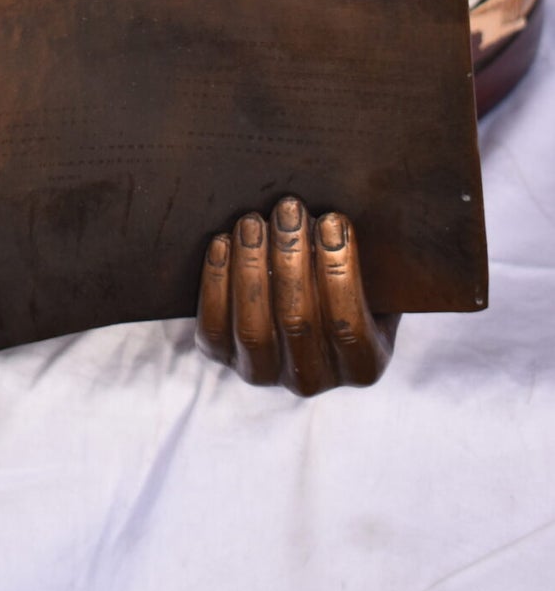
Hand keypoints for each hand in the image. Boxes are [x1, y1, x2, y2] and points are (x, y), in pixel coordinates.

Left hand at [196, 196, 397, 395]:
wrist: (302, 295)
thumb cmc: (342, 275)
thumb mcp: (375, 276)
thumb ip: (374, 258)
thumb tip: (353, 217)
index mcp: (363, 366)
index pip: (348, 327)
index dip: (340, 270)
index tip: (332, 220)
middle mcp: (313, 381)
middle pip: (297, 323)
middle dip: (291, 258)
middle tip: (289, 209)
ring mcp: (264, 373)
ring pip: (253, 329)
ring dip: (251, 267)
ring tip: (253, 221)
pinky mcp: (223, 356)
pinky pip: (214, 327)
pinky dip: (216, 282)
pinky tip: (223, 242)